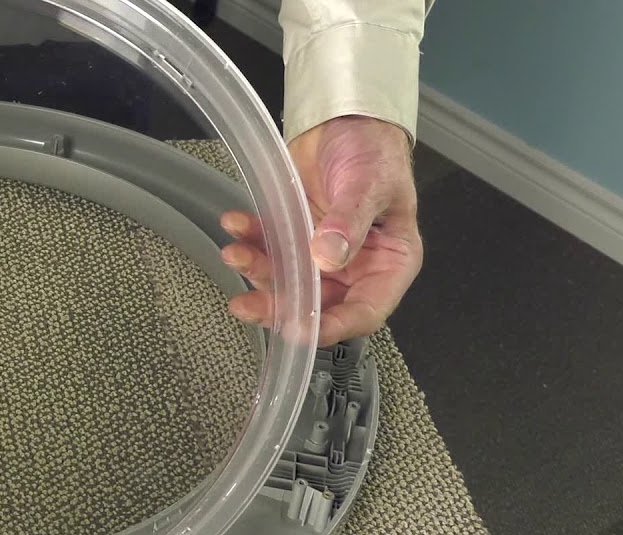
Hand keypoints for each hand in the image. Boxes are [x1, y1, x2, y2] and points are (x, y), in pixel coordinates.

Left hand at [219, 115, 422, 345]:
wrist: (347, 119)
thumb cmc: (375, 151)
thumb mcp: (369, 184)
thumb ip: (349, 222)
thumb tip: (328, 257)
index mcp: (388, 264)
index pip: (362, 312)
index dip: (330, 326)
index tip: (298, 328)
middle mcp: (354, 266)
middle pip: (315, 303)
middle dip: (278, 305)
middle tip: (246, 304)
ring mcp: (320, 253)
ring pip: (286, 278)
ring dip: (258, 270)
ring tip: (234, 252)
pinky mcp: (294, 234)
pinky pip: (269, 246)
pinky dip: (250, 239)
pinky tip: (235, 225)